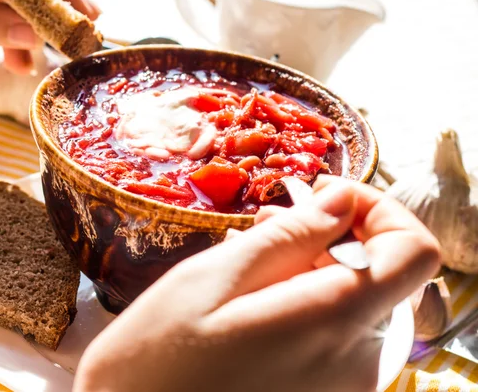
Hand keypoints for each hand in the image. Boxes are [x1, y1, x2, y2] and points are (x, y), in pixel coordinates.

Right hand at [74, 175, 440, 391]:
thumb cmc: (155, 359)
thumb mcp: (212, 280)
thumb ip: (287, 239)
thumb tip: (341, 202)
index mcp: (329, 325)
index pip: (413, 253)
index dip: (379, 210)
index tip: (326, 197)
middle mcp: (353, 364)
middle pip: (380, 275)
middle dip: (331, 236)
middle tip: (267, 223)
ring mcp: (341, 387)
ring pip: (354, 302)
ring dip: (312, 268)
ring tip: (251, 256)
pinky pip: (334, 334)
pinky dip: (305, 301)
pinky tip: (257, 297)